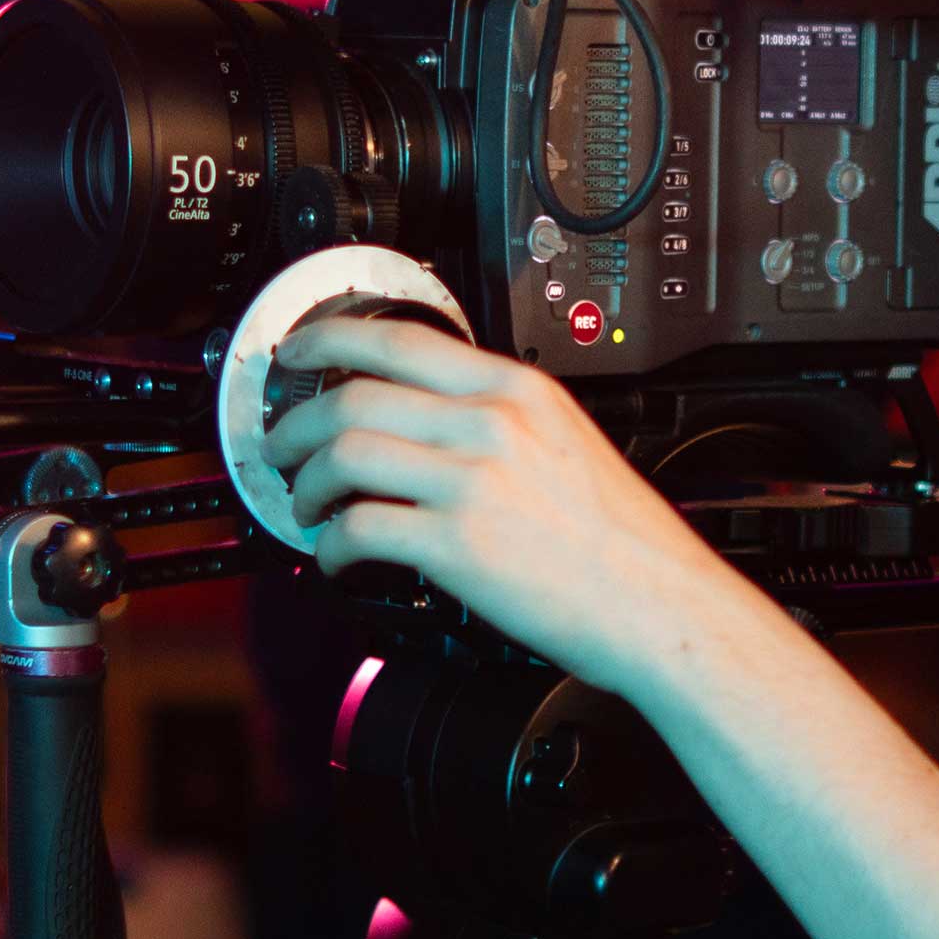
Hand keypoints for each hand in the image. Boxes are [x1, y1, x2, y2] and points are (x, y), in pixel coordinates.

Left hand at [259, 315, 741, 694]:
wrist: (656, 600)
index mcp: (517, 388)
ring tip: (306, 502)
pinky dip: (329, 544)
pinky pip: (358, 528)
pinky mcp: (457, 544)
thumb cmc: (620, 534)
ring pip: (343, 455)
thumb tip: (425, 411)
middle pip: (353, 395)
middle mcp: (490, 424)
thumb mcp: (564, 436)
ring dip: (304, 482)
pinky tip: (338, 555)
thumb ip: (498, 412)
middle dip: (295, 422)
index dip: (327, 339)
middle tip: (281, 444)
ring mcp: (471, 481)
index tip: (297, 350)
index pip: (399, 338)